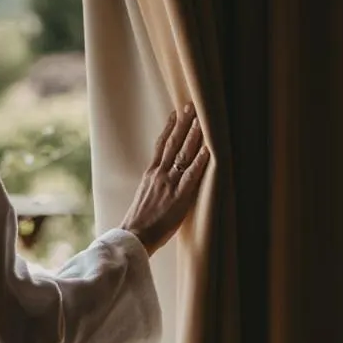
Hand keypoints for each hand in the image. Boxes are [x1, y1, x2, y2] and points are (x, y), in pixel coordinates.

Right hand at [120, 105, 210, 254]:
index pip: (161, 145)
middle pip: (173, 143)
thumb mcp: (144, 196)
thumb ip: (154, 185)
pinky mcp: (179, 197)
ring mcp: (169, 184)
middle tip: (191, 105)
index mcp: (150, 174)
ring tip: (202, 119)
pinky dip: (201, 161)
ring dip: (194, 135)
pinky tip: (209, 149)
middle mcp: (159, 174)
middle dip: (183, 123)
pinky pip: (192, 175)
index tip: (176, 113)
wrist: (133, 236)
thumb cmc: (139, 222)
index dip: (169, 128)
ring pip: (183, 154)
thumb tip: (161, 181)